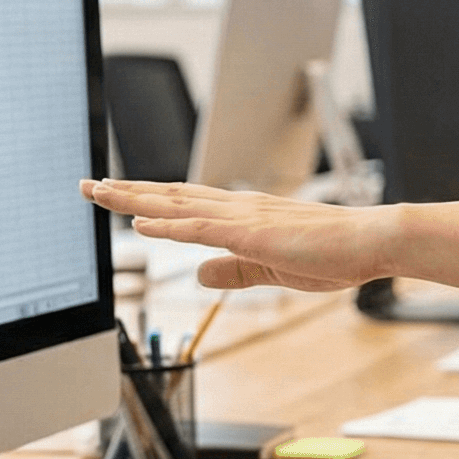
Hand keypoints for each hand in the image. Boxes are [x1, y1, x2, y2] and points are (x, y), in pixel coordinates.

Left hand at [80, 179, 391, 291]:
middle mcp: (236, 208)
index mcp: (243, 216)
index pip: (183, 204)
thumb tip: (198, 273)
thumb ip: (234, 270)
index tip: (115, 196)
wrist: (371, 241)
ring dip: (134, 199)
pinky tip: (140, 222)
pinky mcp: (252, 234)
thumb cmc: (334, 254)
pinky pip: (201, 228)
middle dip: (125, 191)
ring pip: (176, 204)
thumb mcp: (272, 269)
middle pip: (169, 195)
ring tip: (99, 193)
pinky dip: (167, 224)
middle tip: (87, 185)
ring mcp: (242, 219)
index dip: (146, 200)